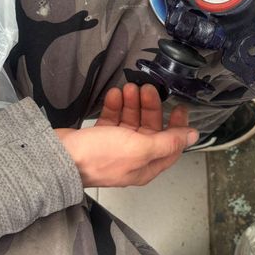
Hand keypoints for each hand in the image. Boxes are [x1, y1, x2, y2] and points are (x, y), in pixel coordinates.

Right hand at [55, 84, 198, 187]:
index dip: (178, 126)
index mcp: (146, 165)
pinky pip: (113, 119)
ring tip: (129, 89)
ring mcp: (116, 148)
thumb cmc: (99, 157)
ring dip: (132, 104)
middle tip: (148, 89)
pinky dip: (115, 106)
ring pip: (131, 121)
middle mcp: (133, 158)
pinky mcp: (99, 138)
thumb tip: (194, 136)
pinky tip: (113, 95)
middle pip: (150, 129)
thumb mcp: (141, 148)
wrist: (61, 158)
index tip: (179, 107)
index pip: (171, 145)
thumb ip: (169, 141)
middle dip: (150, 108)